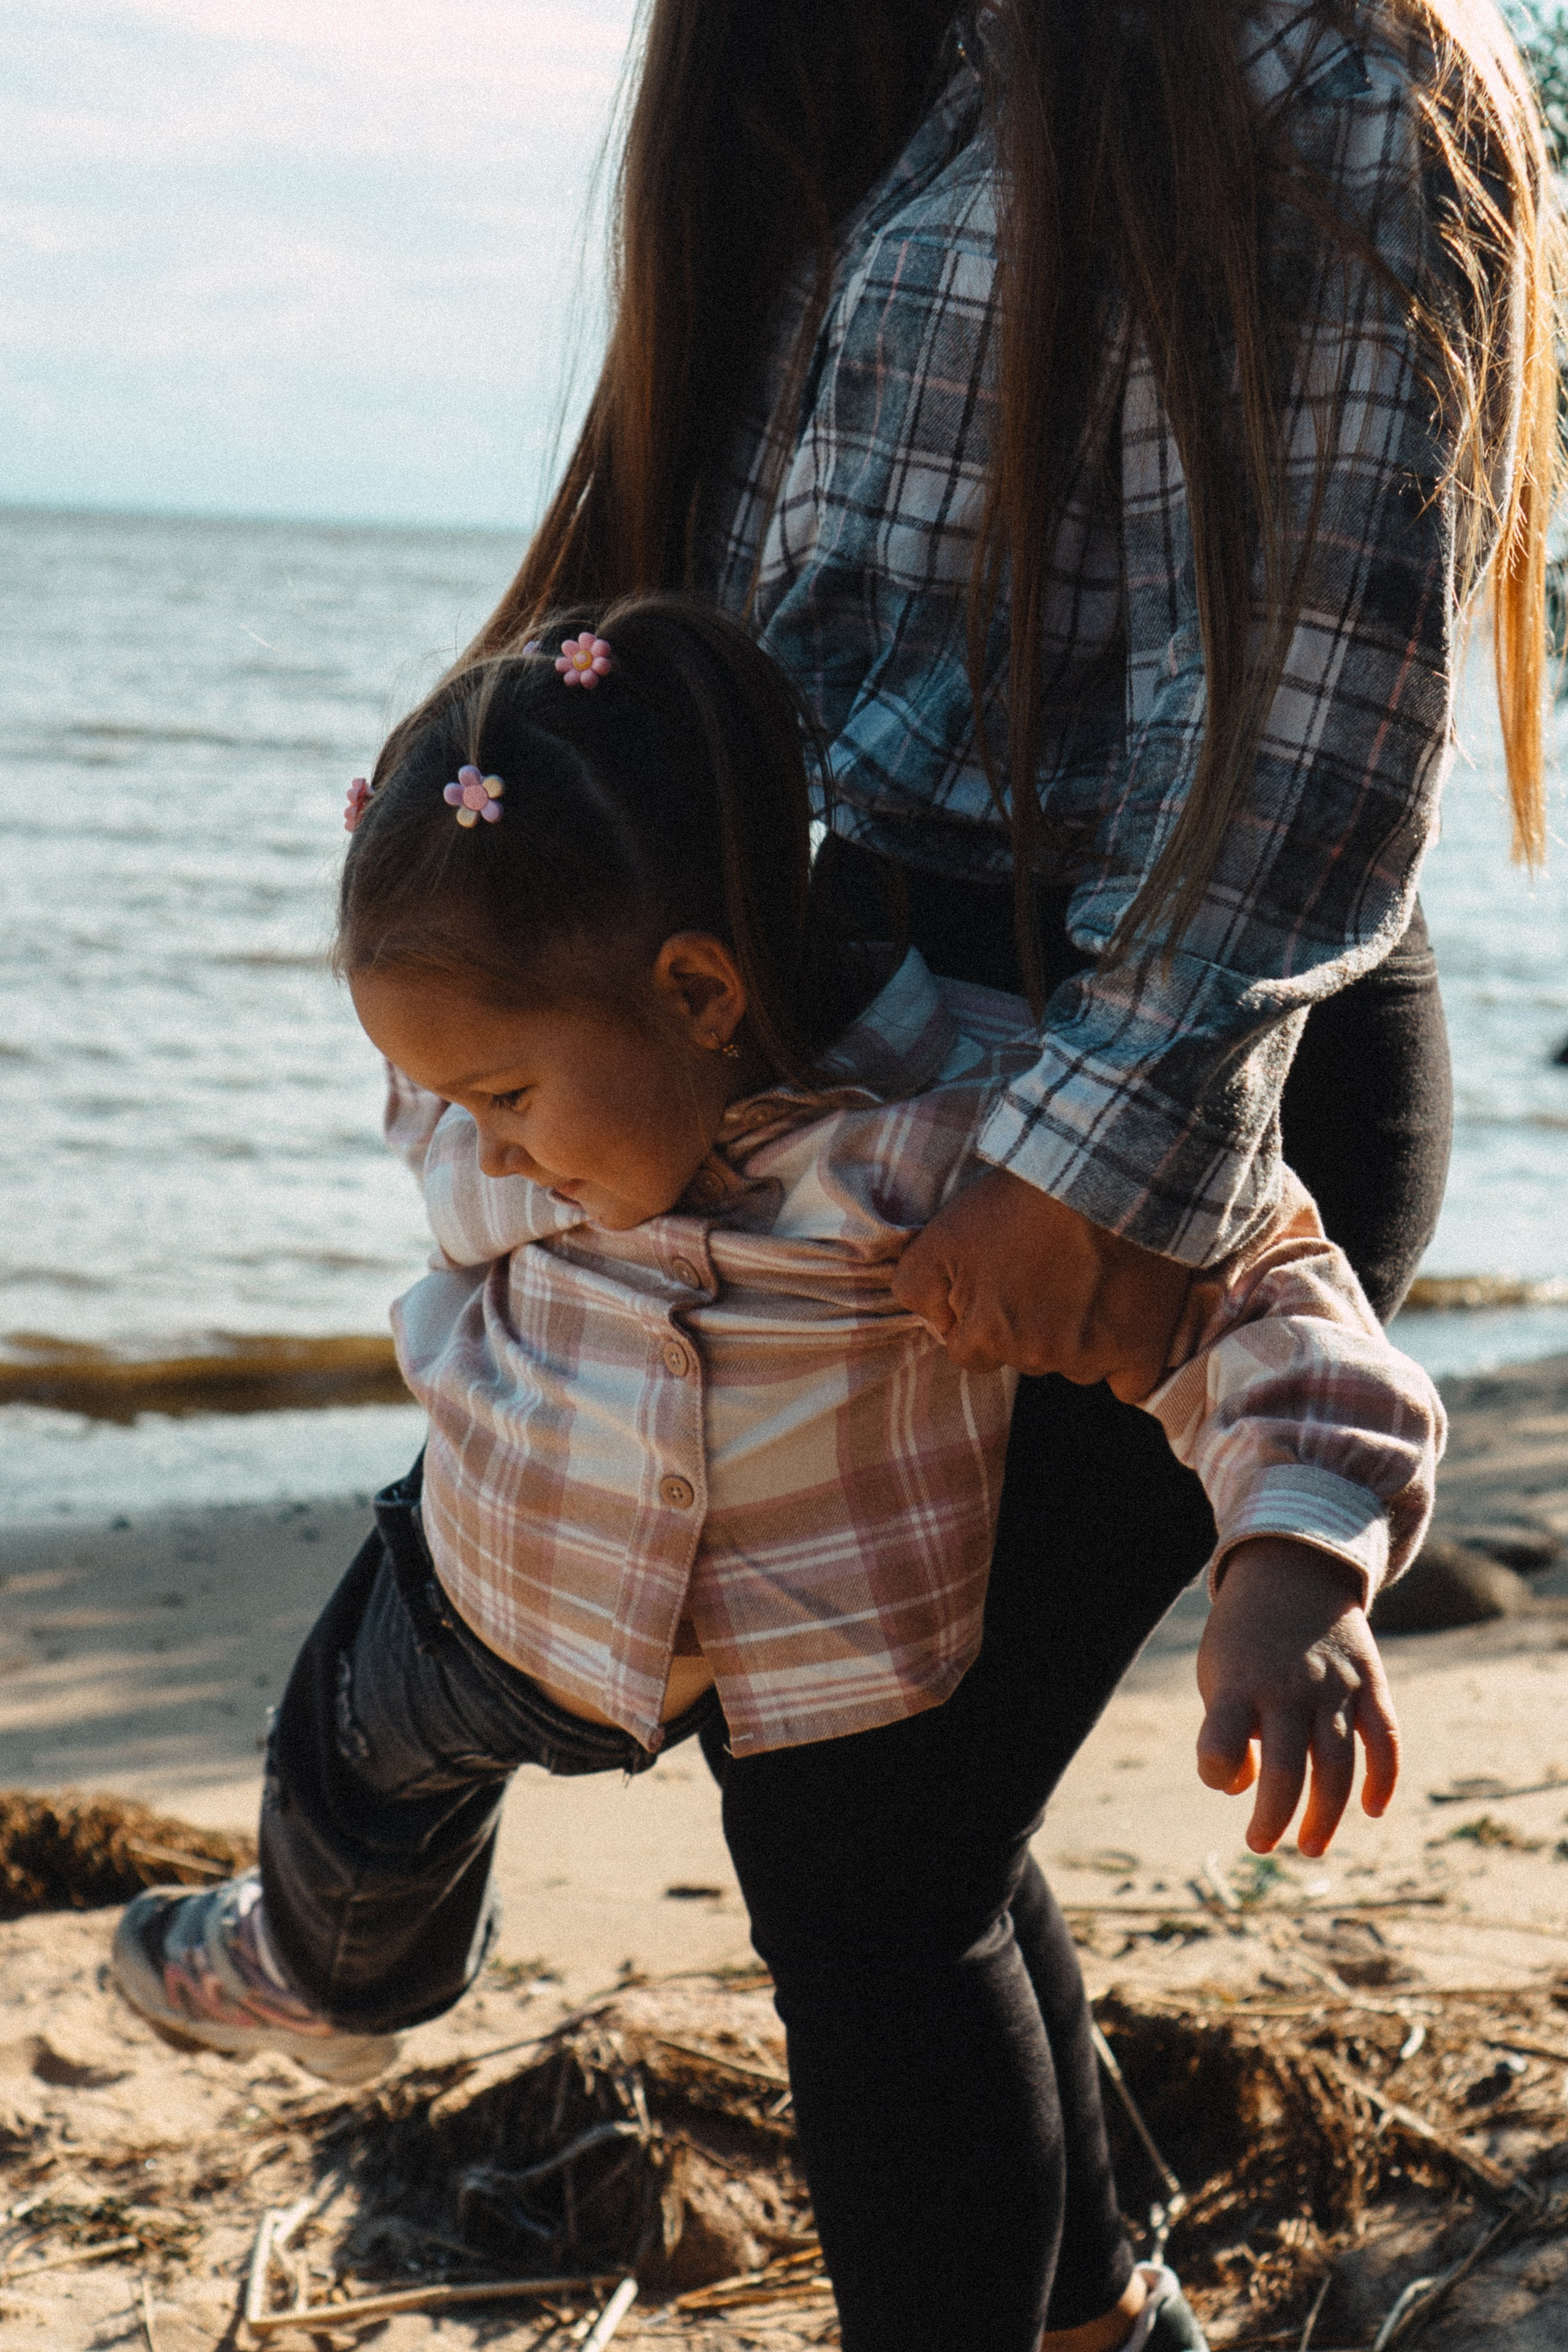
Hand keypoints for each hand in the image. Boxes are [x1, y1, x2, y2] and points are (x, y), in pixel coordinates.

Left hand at [890, 1166, 1189, 1398]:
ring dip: (1079, 1336)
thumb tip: (936, 1324)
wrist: (1101, 1179)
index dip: (982, 1316)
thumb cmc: (1018, 1202)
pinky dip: (1127, 1357)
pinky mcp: (1140, 1355)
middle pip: (1026, 1357)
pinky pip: (1129, 1383)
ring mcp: (1090, 1359)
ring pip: (1076, 1364)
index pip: (970, 1351)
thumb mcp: (940, 1236)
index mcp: (986, 1337)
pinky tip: (1125, 1317)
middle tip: (1049, 1270)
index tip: (1004, 1282)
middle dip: (1031, 1324)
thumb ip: (918, 1289)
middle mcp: (1036, 1358)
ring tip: (1090, 1279)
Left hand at [1196, 1538, 1399, 1856]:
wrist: (1292, 1570)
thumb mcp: (1218, 1672)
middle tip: (1260, 1845)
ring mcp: (1334, 1686)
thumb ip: (1228, 1731)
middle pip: (1287, 1770)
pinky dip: (1383, 1778)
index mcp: (1239, 1684)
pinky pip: (1384, 1737)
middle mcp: (1287, 1688)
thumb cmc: (1244, 1637)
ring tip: (1308, 1846)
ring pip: (1338, 1765)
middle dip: (1273, 1818)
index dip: (1216, 1773)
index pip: (1220, 1745)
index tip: (1221, 1779)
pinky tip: (1372, 1809)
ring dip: (1325, 1815)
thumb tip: (1250, 1790)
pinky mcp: (1369, 1683)